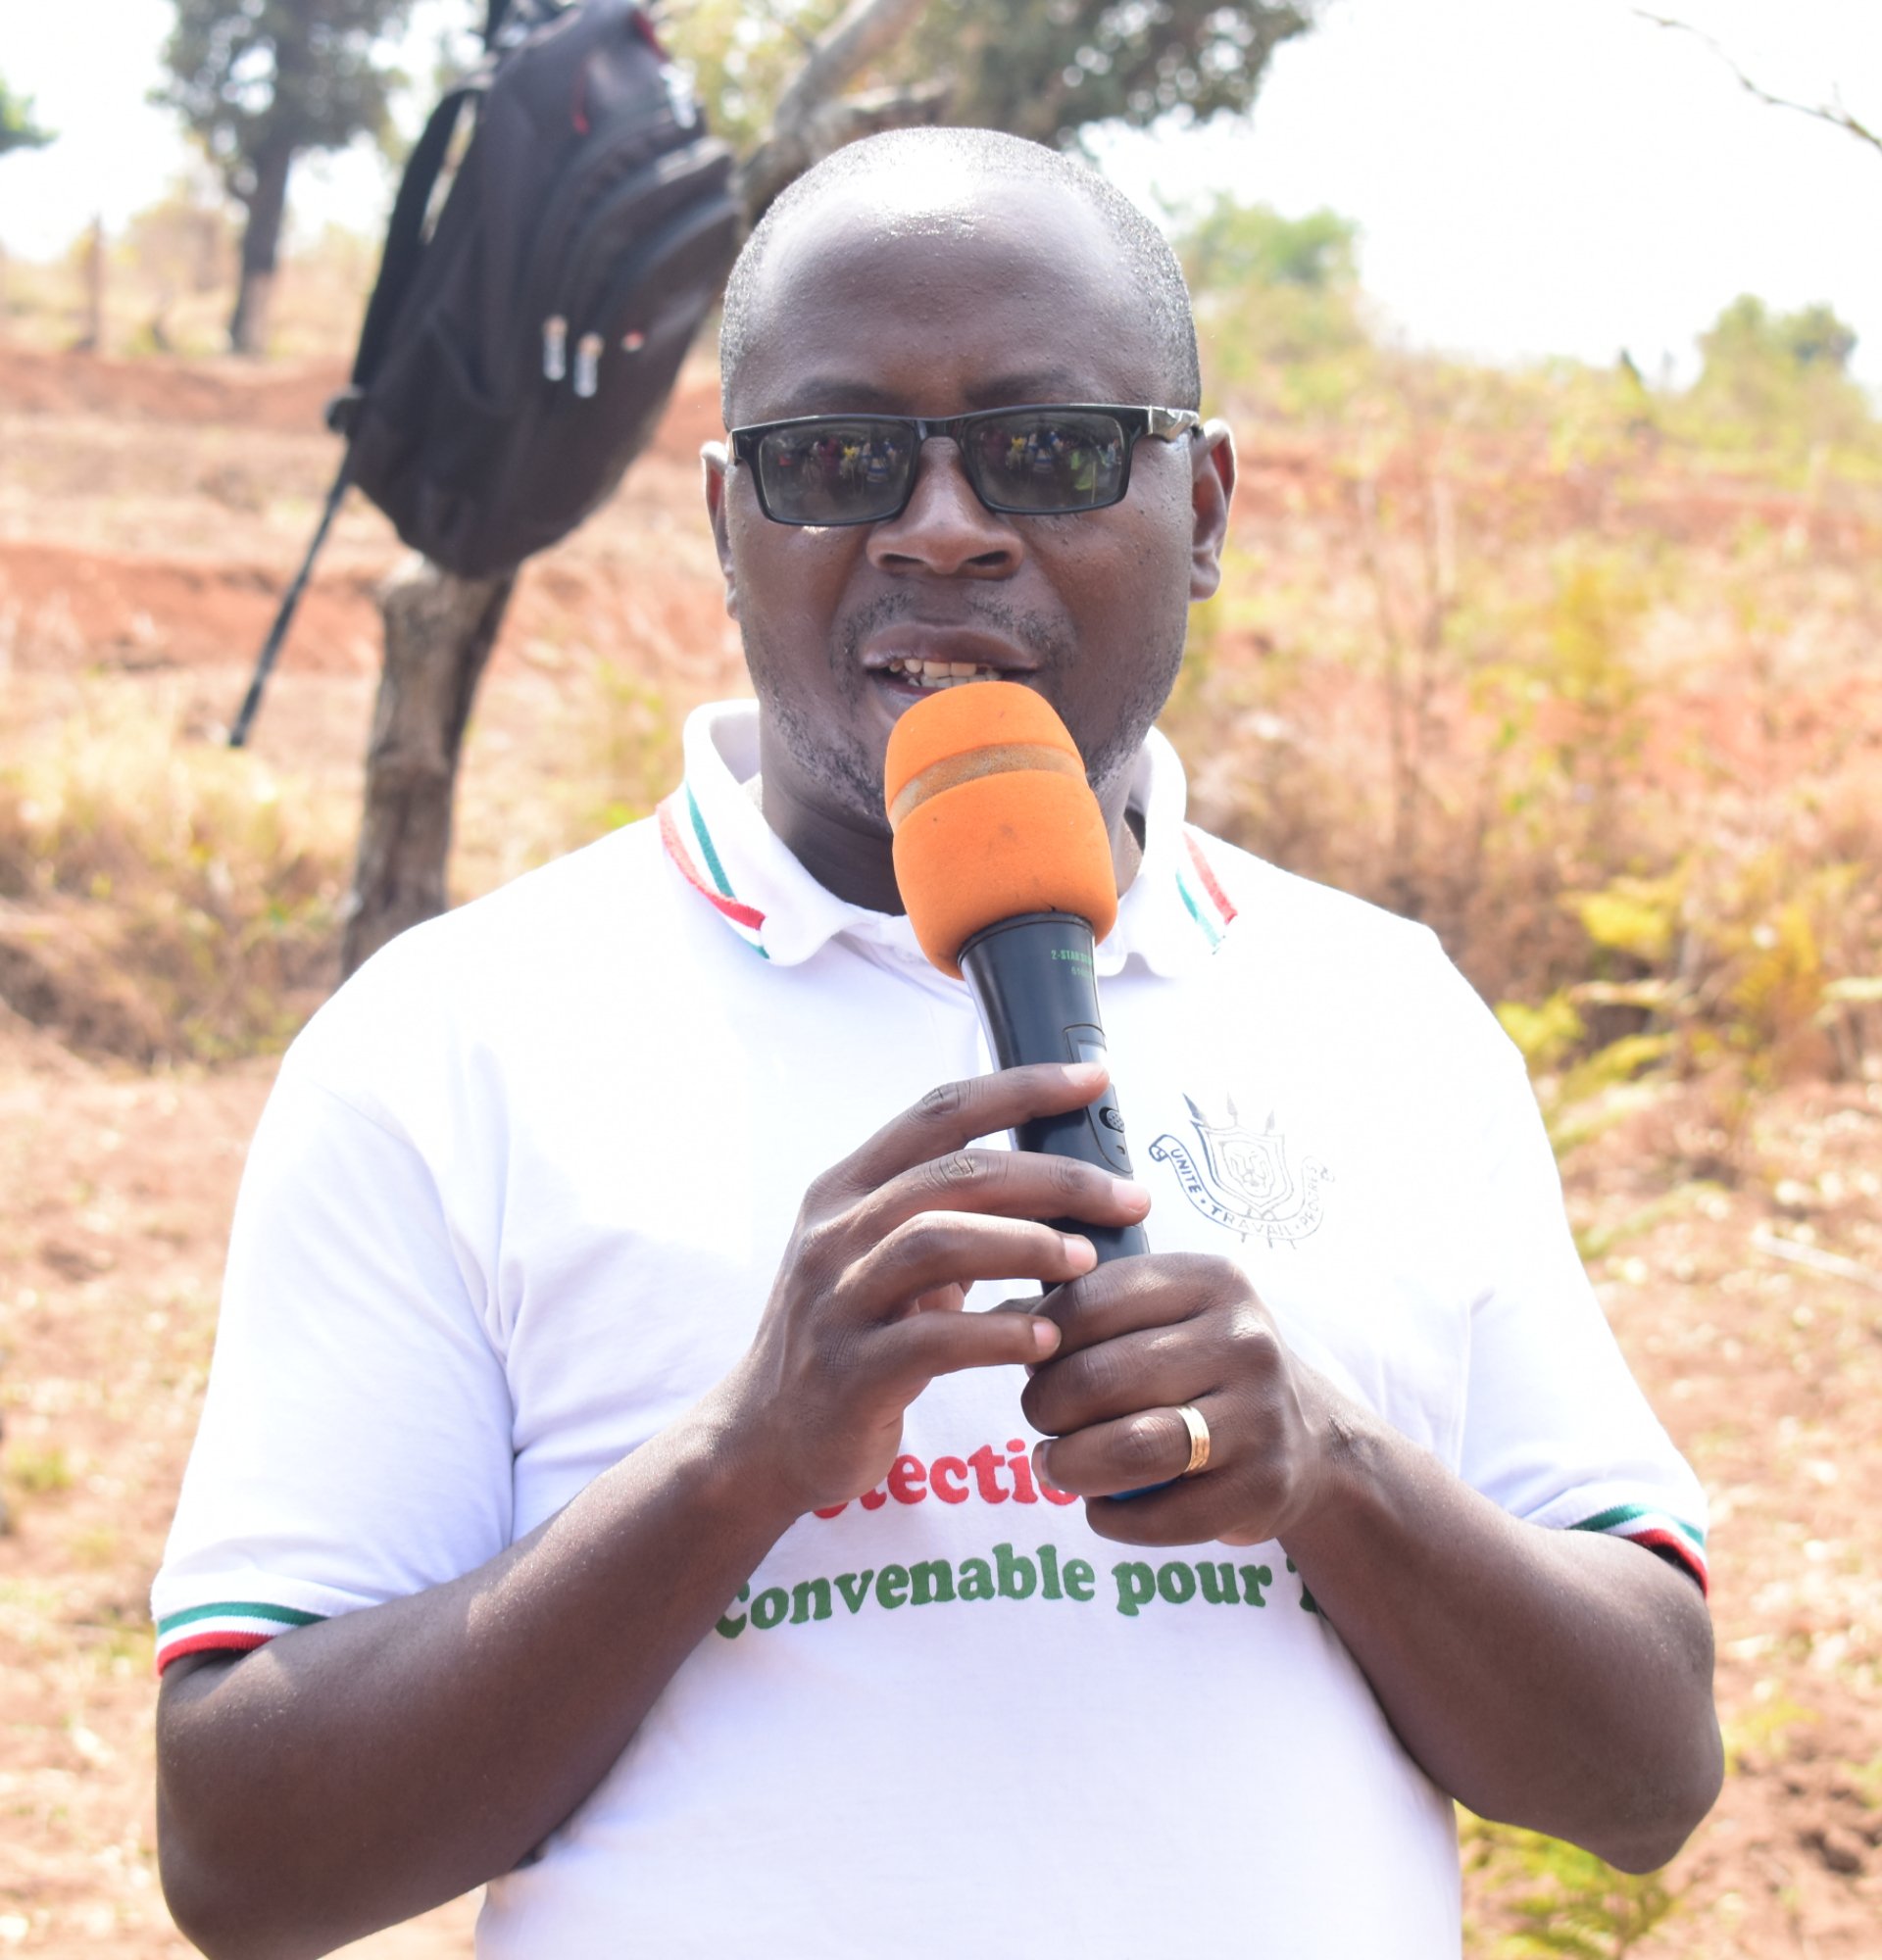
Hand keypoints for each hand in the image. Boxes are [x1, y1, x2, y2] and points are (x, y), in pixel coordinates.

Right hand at [718, 1063, 1153, 1521]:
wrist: (766, 1437)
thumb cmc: (852, 1338)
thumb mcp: (885, 1259)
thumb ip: (947, 1216)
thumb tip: (1056, 1182)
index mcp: (847, 1188)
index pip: (940, 1112)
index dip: (1021, 1089)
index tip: (1093, 1080)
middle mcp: (836, 1232)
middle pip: (955, 1172)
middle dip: (1054, 1177)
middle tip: (1127, 1197)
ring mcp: (838, 1300)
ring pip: (937, 1240)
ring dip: (1027, 1245)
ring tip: (1087, 1262)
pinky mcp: (852, 1371)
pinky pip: (933, 1339)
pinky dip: (998, 1334)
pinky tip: (1046, 1340)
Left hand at [1020, 1253, 1333, 1546]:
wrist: (1310, 1436)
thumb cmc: (1203, 1366)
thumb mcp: (1163, 1315)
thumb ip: (1083, 1309)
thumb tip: (992, 1320)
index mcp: (1210, 1279)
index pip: (1089, 1301)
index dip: (1039, 1339)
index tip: (1032, 1364)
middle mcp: (1243, 1339)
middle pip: (1100, 1378)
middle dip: (1046, 1408)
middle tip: (1038, 1421)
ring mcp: (1260, 1413)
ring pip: (1131, 1448)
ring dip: (1071, 1466)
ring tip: (1053, 1466)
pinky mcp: (1265, 1485)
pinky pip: (1164, 1515)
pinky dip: (1113, 1519)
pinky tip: (1100, 1508)